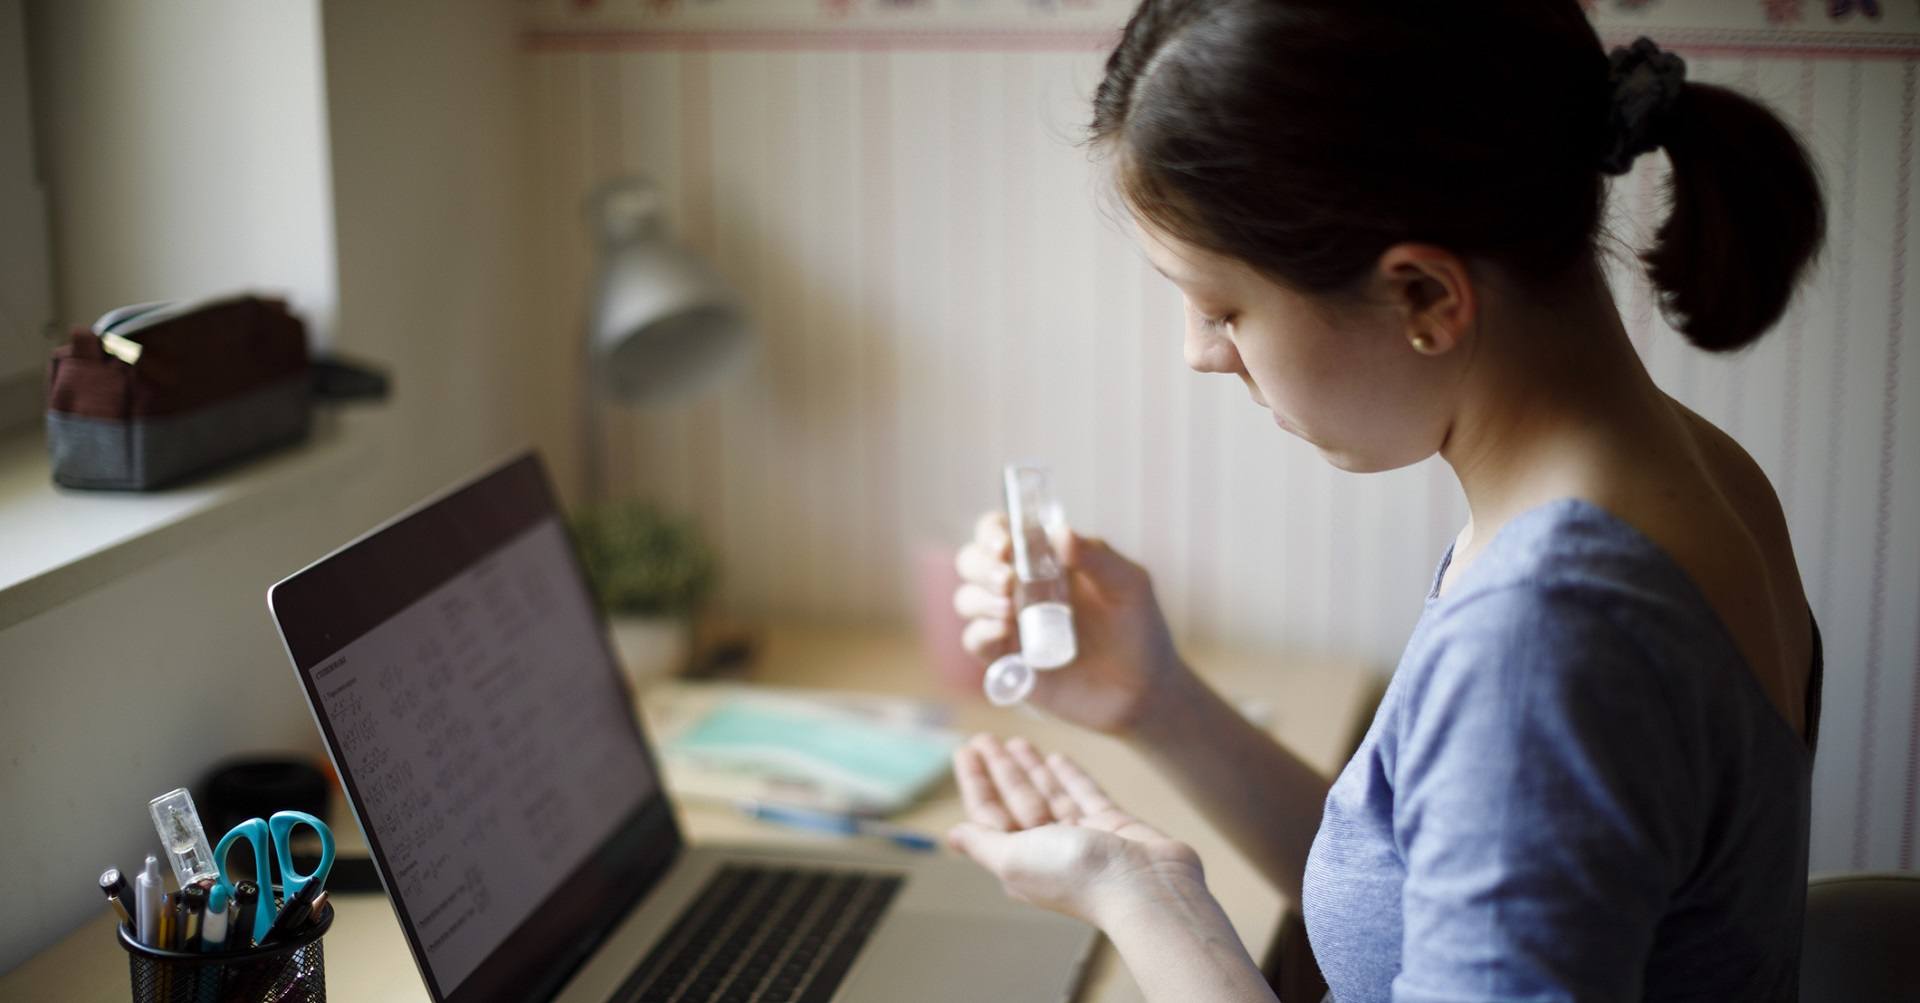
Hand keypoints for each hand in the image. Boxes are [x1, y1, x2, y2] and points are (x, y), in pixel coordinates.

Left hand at [946, 734, 1202, 928]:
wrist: (1146, 888)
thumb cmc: (1078, 876)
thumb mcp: (1014, 858)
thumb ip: (983, 842)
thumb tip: (953, 836)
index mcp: (1019, 860)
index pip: (988, 813)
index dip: (975, 781)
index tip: (964, 749)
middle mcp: (1048, 848)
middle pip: (1017, 799)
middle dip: (1001, 769)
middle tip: (987, 737)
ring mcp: (1082, 836)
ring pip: (1049, 793)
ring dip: (1032, 768)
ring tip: (1017, 740)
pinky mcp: (1112, 825)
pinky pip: (1085, 794)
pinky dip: (1070, 776)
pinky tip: (1058, 758)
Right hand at [952, 513, 1187, 733]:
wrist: (1142, 689)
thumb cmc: (1139, 628)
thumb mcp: (1129, 585)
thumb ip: (1098, 557)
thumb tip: (1060, 533)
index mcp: (1044, 559)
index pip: (1000, 532)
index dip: (992, 532)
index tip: (1005, 545)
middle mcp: (1020, 587)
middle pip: (972, 561)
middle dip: (980, 565)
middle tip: (1007, 580)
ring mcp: (1011, 623)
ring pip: (967, 599)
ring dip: (979, 598)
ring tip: (1009, 609)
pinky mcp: (1008, 659)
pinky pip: (975, 641)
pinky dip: (980, 632)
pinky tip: (1005, 632)